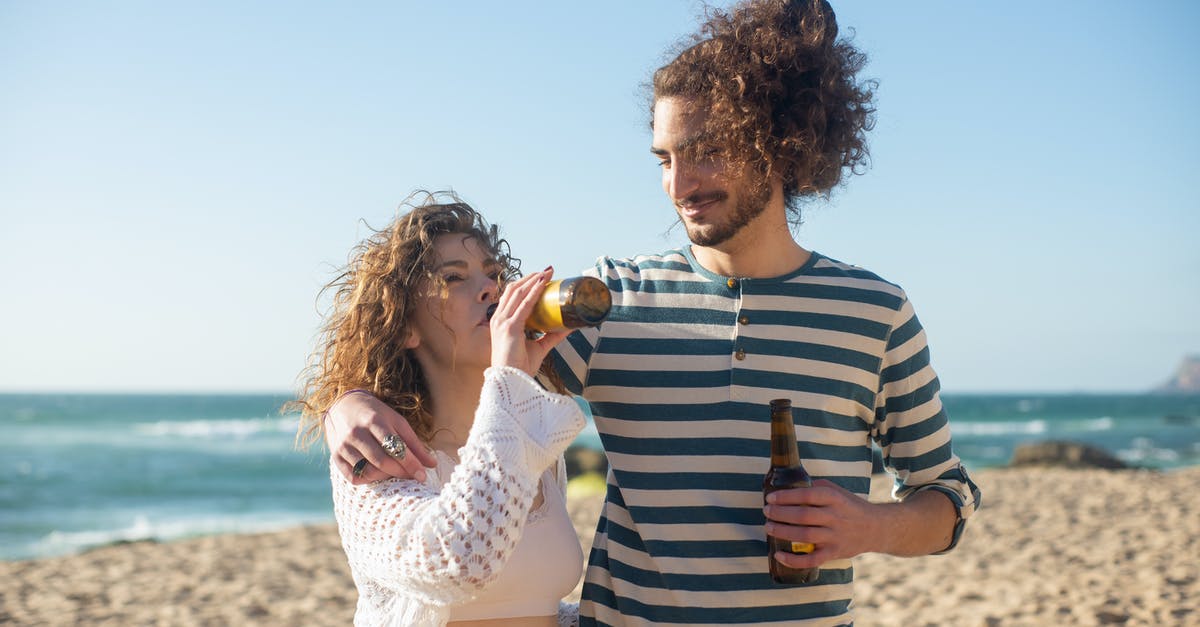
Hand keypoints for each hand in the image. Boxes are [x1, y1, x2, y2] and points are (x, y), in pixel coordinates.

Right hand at [324, 391, 437, 483]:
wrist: (343, 406)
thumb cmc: (375, 414)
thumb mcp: (396, 421)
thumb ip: (414, 443)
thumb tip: (432, 464)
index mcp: (374, 421)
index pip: (395, 447)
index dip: (411, 464)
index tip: (423, 476)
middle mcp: (356, 433)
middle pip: (382, 461)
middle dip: (401, 472)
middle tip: (413, 477)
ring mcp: (344, 446)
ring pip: (368, 472)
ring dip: (386, 477)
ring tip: (396, 473)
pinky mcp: (336, 457)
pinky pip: (354, 477)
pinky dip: (369, 480)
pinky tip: (378, 474)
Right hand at [489, 267, 571, 374]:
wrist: (511, 382)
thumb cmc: (520, 367)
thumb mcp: (539, 347)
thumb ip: (552, 336)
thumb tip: (569, 326)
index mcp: (501, 322)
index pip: (511, 297)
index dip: (525, 284)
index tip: (540, 277)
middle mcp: (499, 318)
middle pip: (513, 289)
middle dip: (530, 278)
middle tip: (547, 271)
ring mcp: (502, 322)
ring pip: (518, 292)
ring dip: (533, 280)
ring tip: (547, 273)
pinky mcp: (510, 327)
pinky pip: (525, 304)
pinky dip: (535, 292)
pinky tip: (543, 284)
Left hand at [762, 479, 882, 568]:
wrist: (875, 528)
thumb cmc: (849, 506)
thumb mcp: (837, 490)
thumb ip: (816, 487)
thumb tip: (790, 487)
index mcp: (834, 498)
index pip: (805, 496)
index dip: (785, 497)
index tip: (770, 498)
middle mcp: (834, 517)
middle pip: (802, 516)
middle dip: (780, 514)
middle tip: (766, 512)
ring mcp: (834, 536)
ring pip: (804, 536)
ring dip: (782, 532)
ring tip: (768, 527)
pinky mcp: (834, 553)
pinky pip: (812, 559)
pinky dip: (793, 560)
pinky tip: (779, 555)